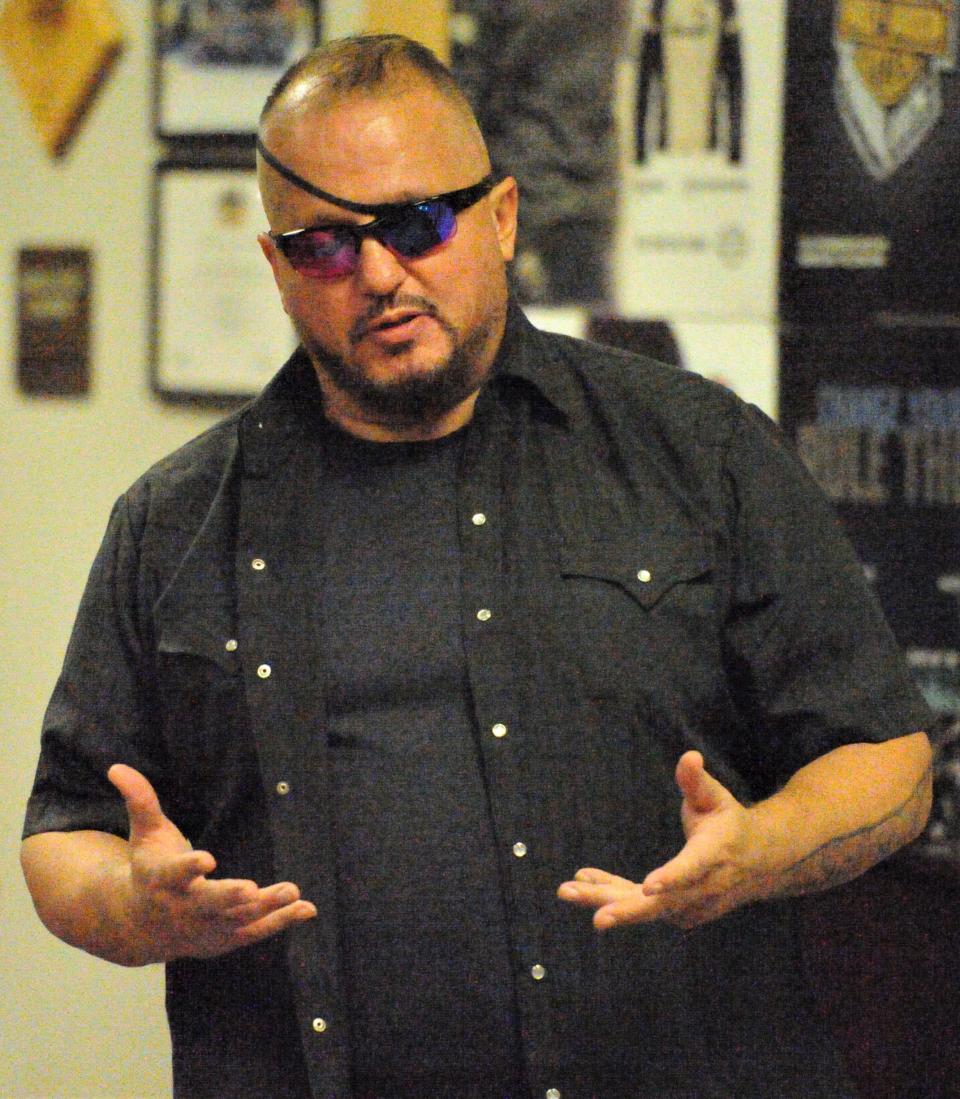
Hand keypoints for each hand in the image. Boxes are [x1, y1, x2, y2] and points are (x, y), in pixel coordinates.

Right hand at [108, 763, 315, 961]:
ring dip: (266, 907)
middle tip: (251, 889)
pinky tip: (307, 908)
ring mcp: (206, 928)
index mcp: (162, 881)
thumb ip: (140, 802)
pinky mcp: (225, 939)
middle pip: (208, 904)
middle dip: (229, 897)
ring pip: (237, 919)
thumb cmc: (149, 870)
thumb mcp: (144, 835)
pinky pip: (256, 932)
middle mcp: (184, 908)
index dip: (190, 868)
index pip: (176, 874)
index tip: (207, 859)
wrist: (140, 926)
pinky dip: (281, 921)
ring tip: (292, 891)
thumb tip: (117, 767)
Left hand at [557, 751, 763, 930]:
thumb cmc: (729, 822)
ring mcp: (692, 906)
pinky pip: (642, 906)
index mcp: (715, 855)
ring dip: (607, 898)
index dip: (671, 878)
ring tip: (567, 890)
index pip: (693, 869)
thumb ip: (697, 780)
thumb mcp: (716, 797)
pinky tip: (584, 882)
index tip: (648, 887)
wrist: (759, 864)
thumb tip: (689, 756)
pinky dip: (613, 894)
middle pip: (663, 904)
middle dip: (626, 909)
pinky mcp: (678, 913)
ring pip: (645, 909)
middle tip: (596, 916)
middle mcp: (704, 888)